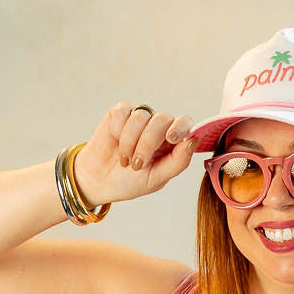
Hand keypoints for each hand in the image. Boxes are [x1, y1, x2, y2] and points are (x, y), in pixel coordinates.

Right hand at [72, 103, 196, 205]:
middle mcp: (157, 126)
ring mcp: (139, 117)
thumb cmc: (131, 181)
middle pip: (162, 120)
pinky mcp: (120, 112)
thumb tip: (194, 141)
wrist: (99, 181)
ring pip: (141, 116)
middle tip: (137, 164)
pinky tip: (115, 142)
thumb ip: (178, 162)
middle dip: (148, 143)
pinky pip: (123, 112)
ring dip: (130, 142)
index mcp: (172, 142)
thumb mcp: (157, 178)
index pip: (185, 123)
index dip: (181, 127)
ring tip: (125, 160)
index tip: (171, 138)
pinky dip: (118, 131)